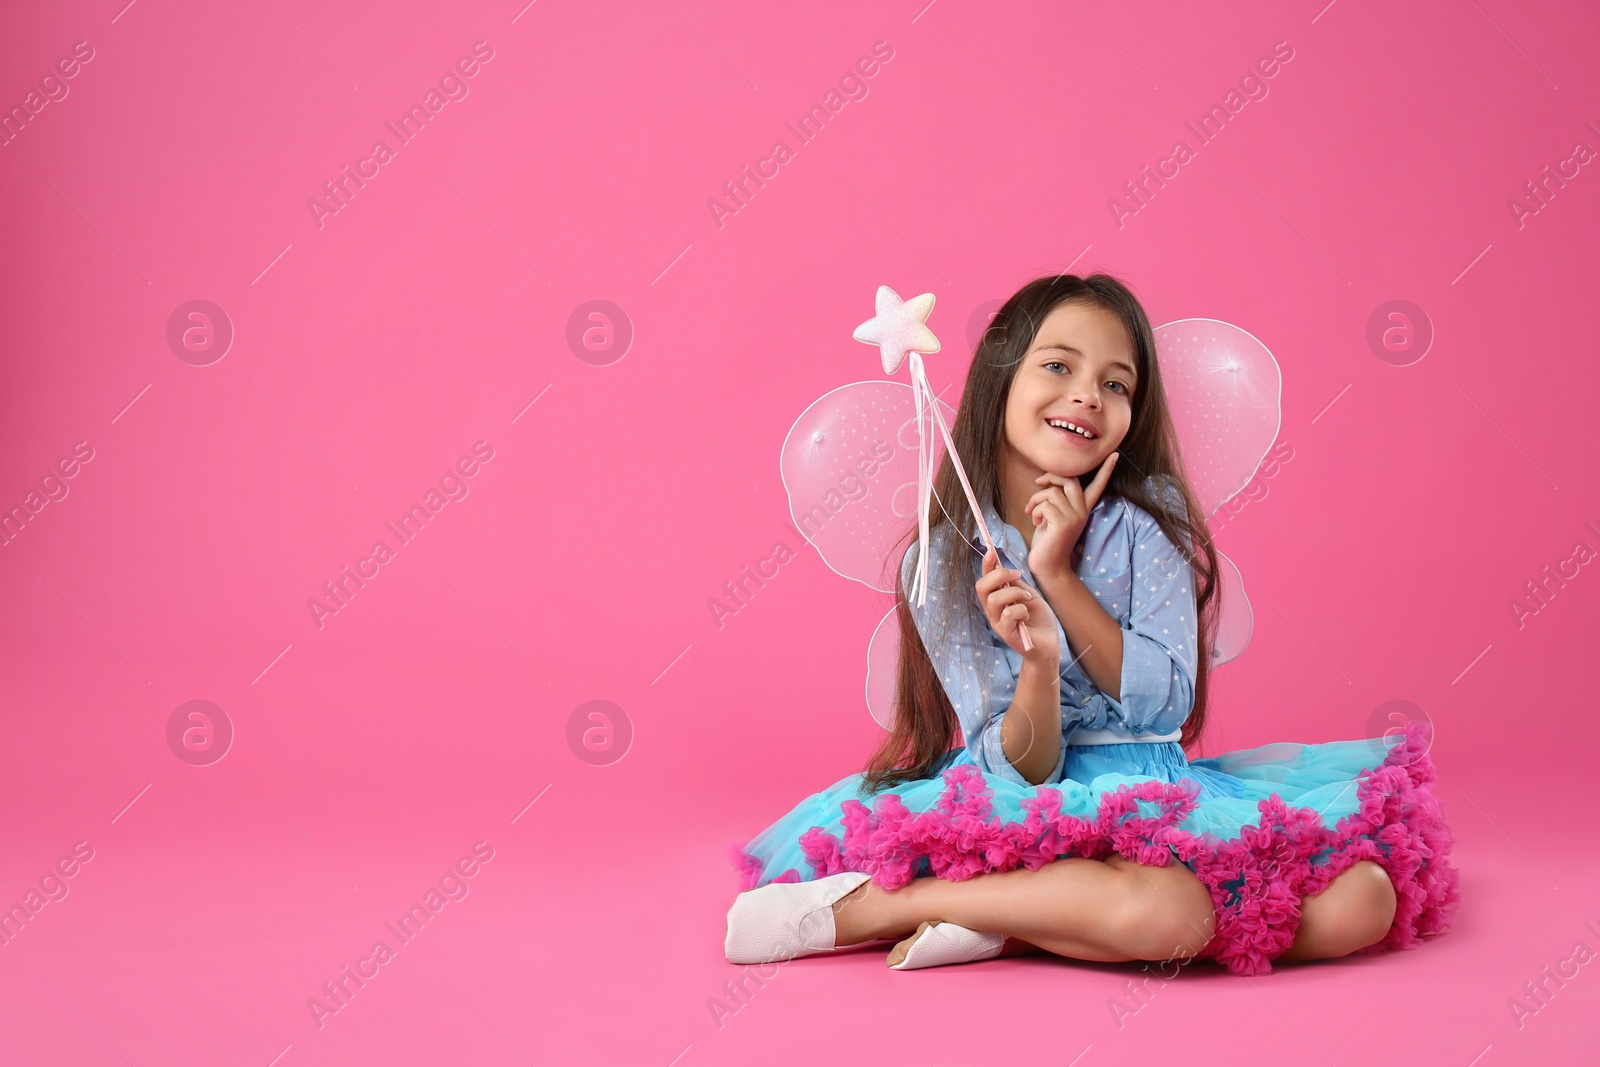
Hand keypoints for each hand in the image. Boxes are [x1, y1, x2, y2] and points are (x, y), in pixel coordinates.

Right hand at [977, 550, 1059, 663]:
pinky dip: (1021, 610)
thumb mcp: (1028, 595)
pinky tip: (1027, 615)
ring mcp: (997, 623)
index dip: (985, 565)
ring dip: (1015, 593)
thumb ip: (1015, 584)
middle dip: (1000, 575)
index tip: (991, 551)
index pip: (984, 580)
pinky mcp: (1006, 634)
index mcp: (996, 600)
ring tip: (1027, 598)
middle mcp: (992, 611)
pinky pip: (1008, 614)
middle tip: (1018, 575)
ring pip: (994, 599)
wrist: (1049, 644)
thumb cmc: (1039, 620)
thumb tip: (1004, 568)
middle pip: (982, 587)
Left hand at [1025, 453, 1117, 581]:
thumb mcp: (1053, 515)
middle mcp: (1082, 512)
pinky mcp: (1063, 524)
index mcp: (1082, 509)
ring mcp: (1074, 518)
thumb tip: (1046, 481)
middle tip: (1038, 484)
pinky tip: (1035, 521)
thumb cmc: (1047, 540)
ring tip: (1032, 512)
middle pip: (1071, 480)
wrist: (1048, 567)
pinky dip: (1035, 510)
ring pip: (1053, 492)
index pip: (1097, 486)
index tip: (1114, 455)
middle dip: (1051, 477)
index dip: (1106, 470)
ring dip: (1036, 499)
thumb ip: (1055, 499)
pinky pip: (1045, 504)